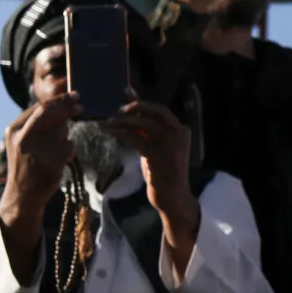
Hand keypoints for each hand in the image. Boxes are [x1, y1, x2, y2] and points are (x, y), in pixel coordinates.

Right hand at [2, 94, 81, 211]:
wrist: (22, 196)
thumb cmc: (25, 165)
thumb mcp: (20, 142)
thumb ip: (35, 124)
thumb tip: (59, 104)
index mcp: (14, 130)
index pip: (40, 107)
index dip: (60, 100)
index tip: (74, 96)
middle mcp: (23, 138)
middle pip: (52, 113)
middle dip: (68, 107)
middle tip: (80, 106)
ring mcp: (37, 150)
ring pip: (63, 131)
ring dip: (65, 136)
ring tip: (56, 148)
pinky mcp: (51, 162)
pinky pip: (69, 146)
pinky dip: (69, 150)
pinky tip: (61, 159)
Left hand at [108, 98, 197, 233]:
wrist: (173, 198)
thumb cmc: (163, 172)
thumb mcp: (156, 146)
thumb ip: (147, 127)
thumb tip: (134, 107)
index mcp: (182, 130)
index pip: (161, 110)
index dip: (142, 102)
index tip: (126, 94)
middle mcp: (179, 135)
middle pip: (155, 112)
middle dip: (135, 107)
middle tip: (117, 111)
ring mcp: (170, 146)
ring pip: (144, 124)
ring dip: (124, 121)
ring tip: (109, 122)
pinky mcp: (158, 157)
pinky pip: (136, 139)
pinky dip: (121, 133)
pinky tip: (111, 132)